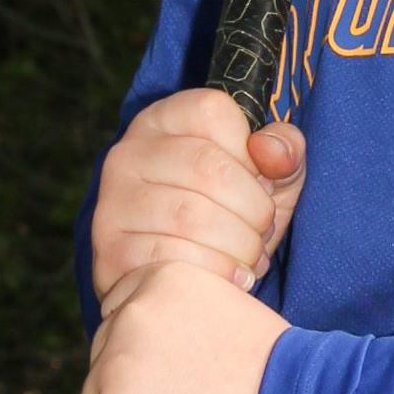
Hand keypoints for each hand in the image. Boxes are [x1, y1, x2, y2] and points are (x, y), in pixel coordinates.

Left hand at [76, 262, 285, 393]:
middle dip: (131, 379)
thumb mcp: (232, 308)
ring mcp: (114, 365)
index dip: (140, 343)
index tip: (165, 367)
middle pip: (104, 353)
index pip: (120, 309)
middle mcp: (131, 314)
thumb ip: (188, 311)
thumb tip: (163, 340)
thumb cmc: (278, 368)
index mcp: (160, 279)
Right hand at [91, 88, 305, 301]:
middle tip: (263, 230)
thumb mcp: (267, 176)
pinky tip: (232, 278)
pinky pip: (172, 257)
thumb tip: (270, 150)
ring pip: (192, 216)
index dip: (253, 153)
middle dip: (254, 209)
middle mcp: (129, 152)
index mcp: (165, 119)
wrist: (184, 280)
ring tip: (250, 255)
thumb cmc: (230, 214)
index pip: (215, 112)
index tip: (262, 182)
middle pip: (209, 168)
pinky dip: (217, 272)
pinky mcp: (110, 250)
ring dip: (240, 244)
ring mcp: (114, 201)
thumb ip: (283, 151)